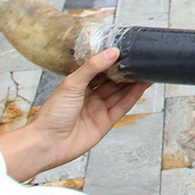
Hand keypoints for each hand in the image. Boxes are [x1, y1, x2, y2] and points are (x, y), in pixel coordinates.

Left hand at [0, 48, 148, 181]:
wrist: (47, 143)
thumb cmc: (52, 114)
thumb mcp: (71, 84)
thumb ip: (93, 67)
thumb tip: (112, 52)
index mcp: (78, 86)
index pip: (99, 71)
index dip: (112, 62)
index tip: (125, 51)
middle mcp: (89, 97)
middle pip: (112, 82)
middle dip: (126, 72)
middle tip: (141, 60)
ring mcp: (98, 110)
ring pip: (120, 93)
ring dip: (133, 83)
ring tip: (147, 70)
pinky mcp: (105, 122)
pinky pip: (122, 107)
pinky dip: (133, 96)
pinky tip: (142, 86)